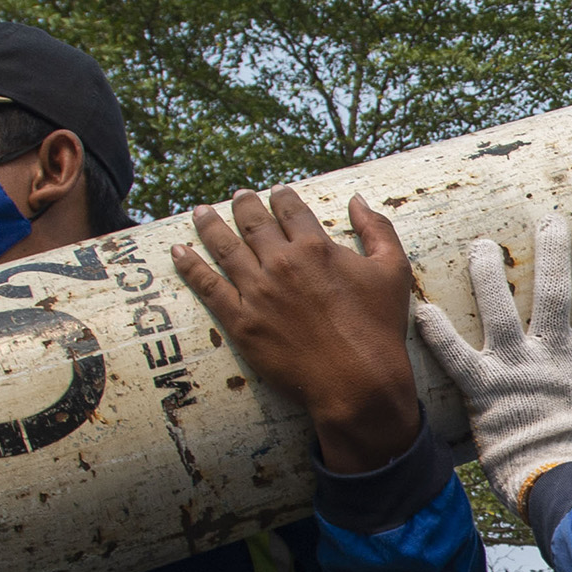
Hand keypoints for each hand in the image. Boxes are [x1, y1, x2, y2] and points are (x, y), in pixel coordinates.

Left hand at [173, 190, 425, 470]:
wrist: (358, 381)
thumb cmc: (379, 327)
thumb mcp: (393, 271)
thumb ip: (377, 229)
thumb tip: (357, 199)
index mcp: (316, 247)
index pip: (291, 210)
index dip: (282, 197)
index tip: (276, 191)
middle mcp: (281, 263)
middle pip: (253, 223)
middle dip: (244, 205)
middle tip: (238, 196)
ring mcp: (256, 292)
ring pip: (224, 247)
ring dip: (209, 225)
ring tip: (200, 211)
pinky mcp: (240, 321)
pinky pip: (208, 287)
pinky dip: (190, 266)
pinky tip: (178, 252)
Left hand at [409, 206, 571, 507]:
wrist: (554, 481)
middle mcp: (547, 354)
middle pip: (553, 293)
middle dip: (552, 253)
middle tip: (548, 218)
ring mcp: (512, 367)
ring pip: (498, 309)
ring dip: (487, 273)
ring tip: (480, 243)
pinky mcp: (480, 387)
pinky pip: (454, 354)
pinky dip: (437, 332)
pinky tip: (422, 307)